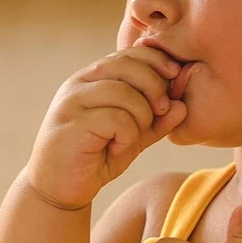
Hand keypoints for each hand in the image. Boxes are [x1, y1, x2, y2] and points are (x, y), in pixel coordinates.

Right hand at [27, 46, 186, 209]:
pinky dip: (126, 136)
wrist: (59, 188)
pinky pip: (116, 119)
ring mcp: (72, 101)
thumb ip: (156, 122)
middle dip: (155, 87)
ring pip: (125, 93)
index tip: (174, 78)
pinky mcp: (72, 124)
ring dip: (141, 117)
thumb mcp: (133, 138)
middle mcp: (80, 83)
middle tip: (159, 112)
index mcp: (93, 78)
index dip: (157, 61)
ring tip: (131, 138)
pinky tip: (116, 149)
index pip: (130, 53)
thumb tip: (182, 106)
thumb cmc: (96, 158)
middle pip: (129, 66)